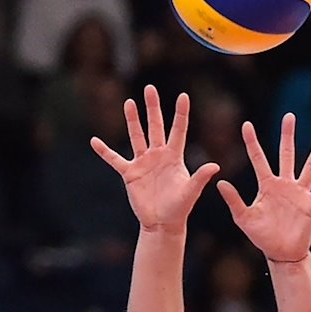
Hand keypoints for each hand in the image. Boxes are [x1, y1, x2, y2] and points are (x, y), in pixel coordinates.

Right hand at [90, 85, 219, 232]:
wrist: (162, 223)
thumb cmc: (180, 208)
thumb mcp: (191, 192)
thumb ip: (200, 178)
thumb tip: (215, 166)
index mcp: (175, 156)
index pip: (178, 130)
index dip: (181, 113)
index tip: (183, 95)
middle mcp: (159, 155)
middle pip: (156, 126)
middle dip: (153, 107)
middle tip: (150, 88)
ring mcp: (143, 162)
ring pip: (137, 136)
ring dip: (132, 120)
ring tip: (129, 102)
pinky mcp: (130, 174)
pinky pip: (115, 160)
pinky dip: (104, 151)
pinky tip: (95, 141)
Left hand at [217, 114, 310, 262]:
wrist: (281, 252)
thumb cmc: (261, 236)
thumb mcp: (244, 218)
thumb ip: (234, 200)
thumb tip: (221, 182)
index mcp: (267, 185)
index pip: (258, 158)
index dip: (252, 142)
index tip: (246, 124)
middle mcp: (284, 184)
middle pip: (287, 154)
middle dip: (287, 135)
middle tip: (289, 116)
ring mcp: (299, 193)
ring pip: (310, 167)